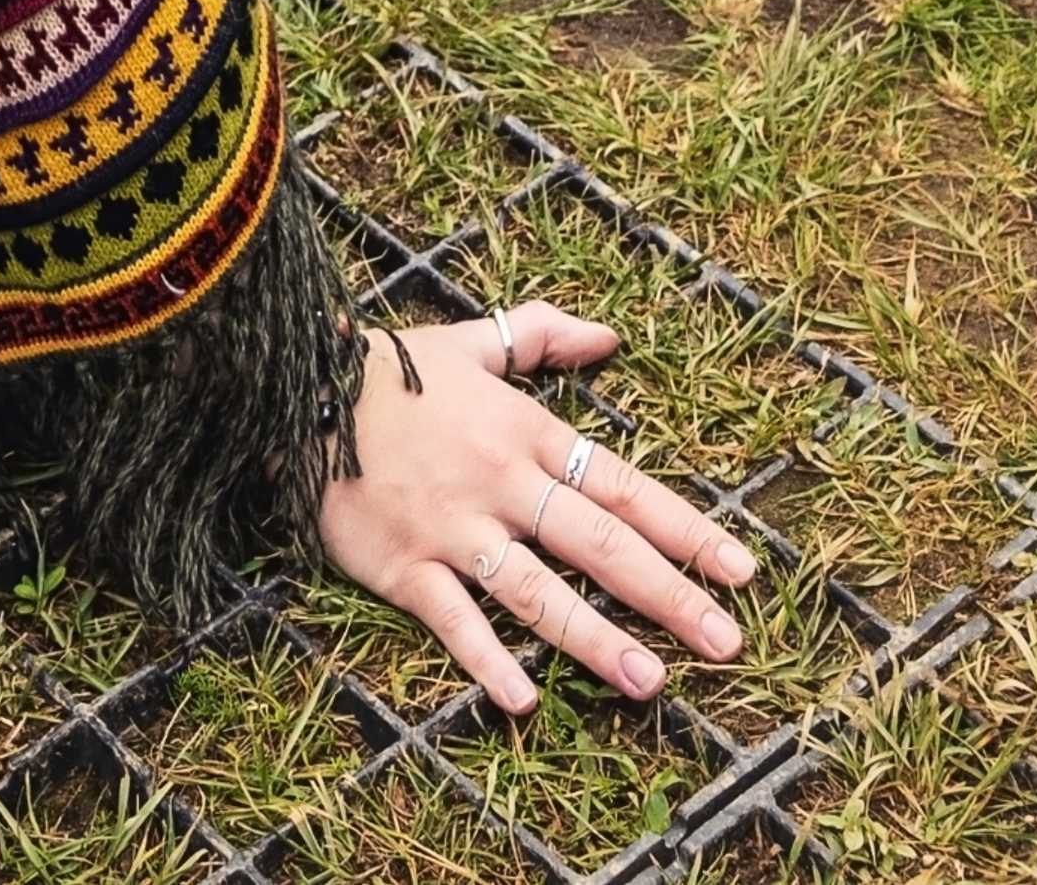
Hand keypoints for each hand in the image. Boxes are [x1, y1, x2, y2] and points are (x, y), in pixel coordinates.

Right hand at [317, 306, 757, 713]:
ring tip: (650, 680)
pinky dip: (485, 658)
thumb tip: (611, 335)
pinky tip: (522, 700)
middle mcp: (502, 482)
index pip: (624, 485)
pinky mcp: (404, 565)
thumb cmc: (391, 369)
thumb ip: (543, 334)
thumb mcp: (471, 339)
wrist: (294, 385)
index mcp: (526, 432)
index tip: (742, 570)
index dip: (687, 529)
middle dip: (668, 594)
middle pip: (599, 543)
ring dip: (595, 637)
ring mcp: (454, 528)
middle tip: (726, 643)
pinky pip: (452, 618)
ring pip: (536, 589)